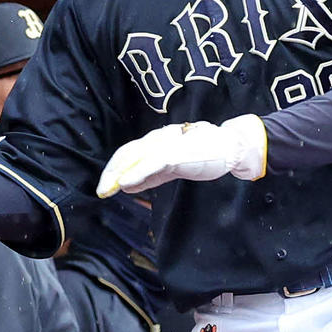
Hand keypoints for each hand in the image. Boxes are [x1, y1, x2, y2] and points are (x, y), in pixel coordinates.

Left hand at [97, 116, 266, 197]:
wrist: (229, 147)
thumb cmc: (205, 154)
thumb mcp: (172, 168)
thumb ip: (150, 176)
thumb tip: (126, 185)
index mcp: (157, 143)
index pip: (129, 154)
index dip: (114, 169)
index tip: (104, 186)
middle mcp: (158, 140)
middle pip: (127, 154)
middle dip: (111, 172)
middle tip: (101, 190)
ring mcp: (167, 146)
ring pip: (136, 157)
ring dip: (118, 173)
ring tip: (107, 188)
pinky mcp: (176, 153)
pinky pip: (152, 163)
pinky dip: (137, 173)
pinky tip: (125, 183)